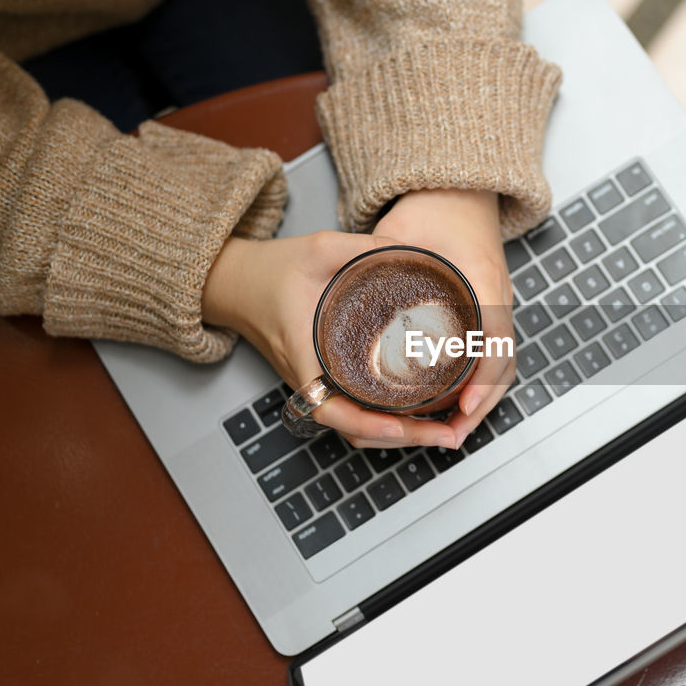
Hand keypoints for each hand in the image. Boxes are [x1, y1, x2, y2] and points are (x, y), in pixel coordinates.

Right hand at [201, 231, 463, 448]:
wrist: (237, 284)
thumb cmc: (271, 270)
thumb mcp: (319, 248)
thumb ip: (364, 247)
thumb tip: (414, 253)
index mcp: (305, 353)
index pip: (332, 406)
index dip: (367, 422)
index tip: (401, 424)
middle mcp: (310, 379)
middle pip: (355, 428)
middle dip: (403, 438)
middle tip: (448, 434)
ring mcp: (316, 385)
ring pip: (356, 427)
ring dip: (398, 436)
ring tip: (443, 432)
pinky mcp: (323, 382)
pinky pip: (354, 413)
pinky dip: (385, 423)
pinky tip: (419, 418)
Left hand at [374, 189, 516, 447]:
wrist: (461, 189)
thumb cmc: (438, 205)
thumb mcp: (402, 233)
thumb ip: (378, 264)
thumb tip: (348, 302)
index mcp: (481, 278)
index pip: (491, 338)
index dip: (479, 378)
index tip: (462, 406)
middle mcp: (497, 295)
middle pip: (502, 362)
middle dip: (481, 404)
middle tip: (452, 434)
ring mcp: (498, 303)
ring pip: (501, 363)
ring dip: (482, 399)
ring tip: (453, 429)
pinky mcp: (490, 308)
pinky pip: (493, 353)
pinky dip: (480, 382)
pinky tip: (457, 402)